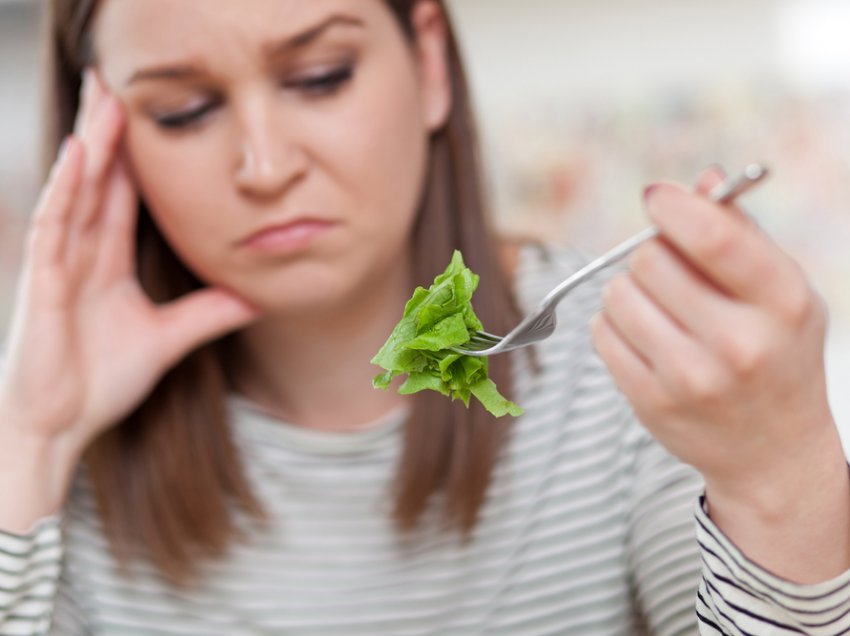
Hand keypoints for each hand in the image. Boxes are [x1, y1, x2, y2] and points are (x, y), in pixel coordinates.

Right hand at [0, 68, 260, 462]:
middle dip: (107, 131)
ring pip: (76, 191)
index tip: (152, 115)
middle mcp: (82, 253)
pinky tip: (77, 156)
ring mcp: (59, 264)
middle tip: (118, 80)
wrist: (62, 426)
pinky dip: (65, 190)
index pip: (124, 195)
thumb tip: (258, 296)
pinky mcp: (44, 283)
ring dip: (90, 145)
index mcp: (107, 261)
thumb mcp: (169, 338)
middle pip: (98, 179)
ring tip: (104, 98)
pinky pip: (54, 227)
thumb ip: (209, 313)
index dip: (136, 155)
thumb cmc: (100, 381)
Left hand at [590, 167, 848, 581]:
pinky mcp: (650, 402)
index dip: (674, 207)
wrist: (773, 451)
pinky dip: (615, 325)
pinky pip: (601, 333)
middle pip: (650, 259)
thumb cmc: (777, 354)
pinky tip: (647, 339)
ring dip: (629, 291)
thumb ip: (742, 232)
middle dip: (653, 255)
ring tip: (661, 311)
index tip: (657, 197)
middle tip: (670, 274)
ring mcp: (690, 378)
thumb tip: (703, 179)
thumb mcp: (781, 292)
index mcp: (782, 302)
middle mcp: (739, 344)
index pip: (713, 236)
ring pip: (617, 294)